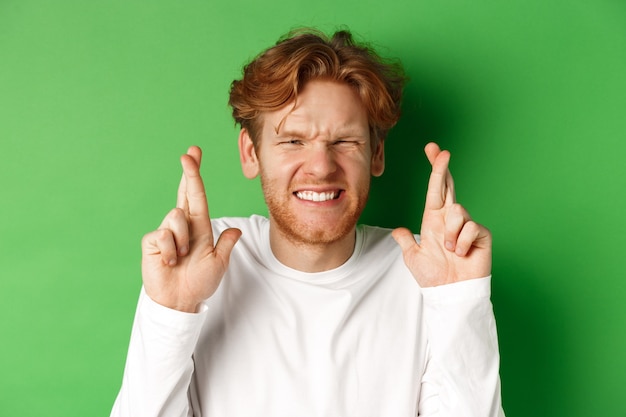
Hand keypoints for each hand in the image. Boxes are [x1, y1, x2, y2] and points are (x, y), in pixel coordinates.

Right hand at [141, 146, 241, 311]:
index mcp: (198, 226)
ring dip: (183, 240)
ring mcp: (165, 232)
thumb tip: (236, 230)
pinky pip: (163, 235)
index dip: (194, 175)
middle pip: (184, 193)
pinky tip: (170, 262)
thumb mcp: (218, 262)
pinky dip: (171, 251)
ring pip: (176, 217)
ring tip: (182, 258)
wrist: (180, 301)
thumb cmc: (198, 283)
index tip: (193, 154)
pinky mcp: (152, 242)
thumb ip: (225, 244)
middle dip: (188, 172)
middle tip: (188, 153)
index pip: (196, 195)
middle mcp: (182, 225)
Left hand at [392, 143, 490, 286]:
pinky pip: (470, 228)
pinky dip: (462, 243)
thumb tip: (398, 231)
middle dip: (443, 168)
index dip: (435, 170)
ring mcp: (467, 226)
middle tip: (441, 151)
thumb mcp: (413, 256)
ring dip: (450, 233)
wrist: (450, 293)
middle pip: (449, 186)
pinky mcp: (481, 235)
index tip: (433, 150)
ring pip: (457, 211)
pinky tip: (462, 254)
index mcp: (434, 220)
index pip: (436, 190)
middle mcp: (451, 219)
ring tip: (450, 250)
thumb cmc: (434, 277)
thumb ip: (406, 241)